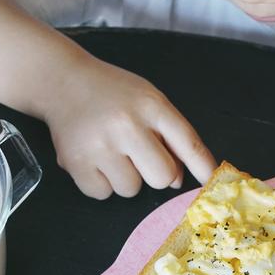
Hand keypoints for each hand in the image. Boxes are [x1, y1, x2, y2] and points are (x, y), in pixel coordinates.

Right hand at [42, 57, 215, 198]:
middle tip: (136, 153)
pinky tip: (93, 159)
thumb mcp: (148, 100)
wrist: (62, 81)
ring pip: (131, 189)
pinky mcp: (75, 162)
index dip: (202, 167)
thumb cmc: (113, 94)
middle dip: (153, 173)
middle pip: (161, 177)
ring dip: (124, 177)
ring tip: (110, 151)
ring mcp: (99, 144)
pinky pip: (103, 194)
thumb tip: (179, 180)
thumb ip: (170, 136)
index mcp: (150, 105)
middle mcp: (126, 124)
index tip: (212, 182)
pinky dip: (101, 183)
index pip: (187, 142)